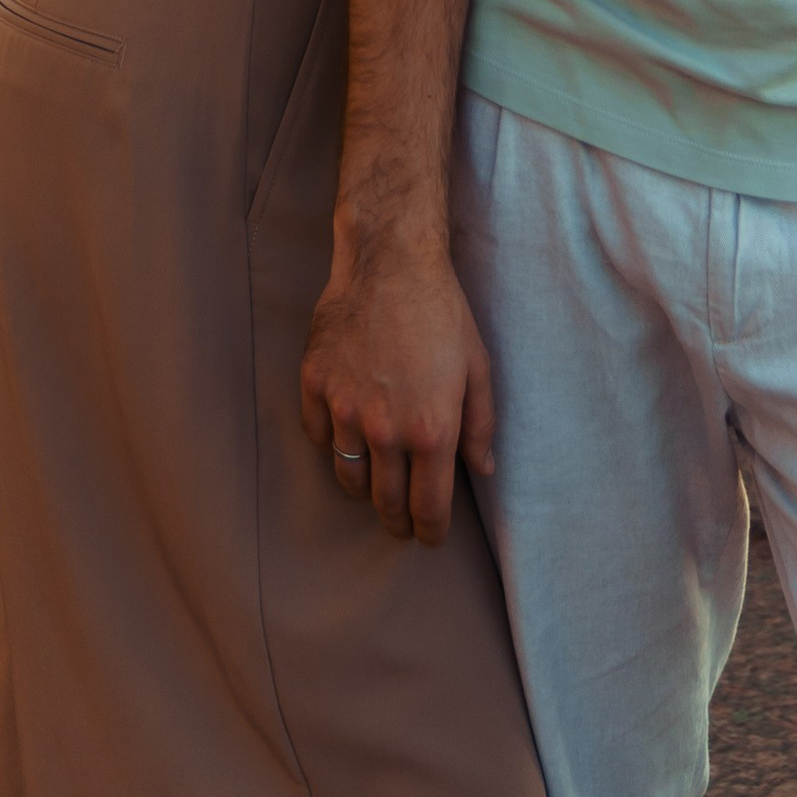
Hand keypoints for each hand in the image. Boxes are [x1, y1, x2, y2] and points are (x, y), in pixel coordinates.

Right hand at [300, 234, 493, 545]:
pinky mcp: (315, 384)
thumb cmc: (441, 311)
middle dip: (397, 519)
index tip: (429, 535)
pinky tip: (345, 434)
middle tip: (402, 519)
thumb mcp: (478, 368)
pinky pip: (318, 436)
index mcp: (431, 431)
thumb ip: (480, 426)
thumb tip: (481, 470)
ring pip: (348, 477)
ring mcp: (344, 408)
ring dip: (364, 487)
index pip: (428, 508)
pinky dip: (331, 443)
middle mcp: (385, 430)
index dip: (430, 532)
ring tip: (375, 482)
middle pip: (385, 503)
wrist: (390, 261)